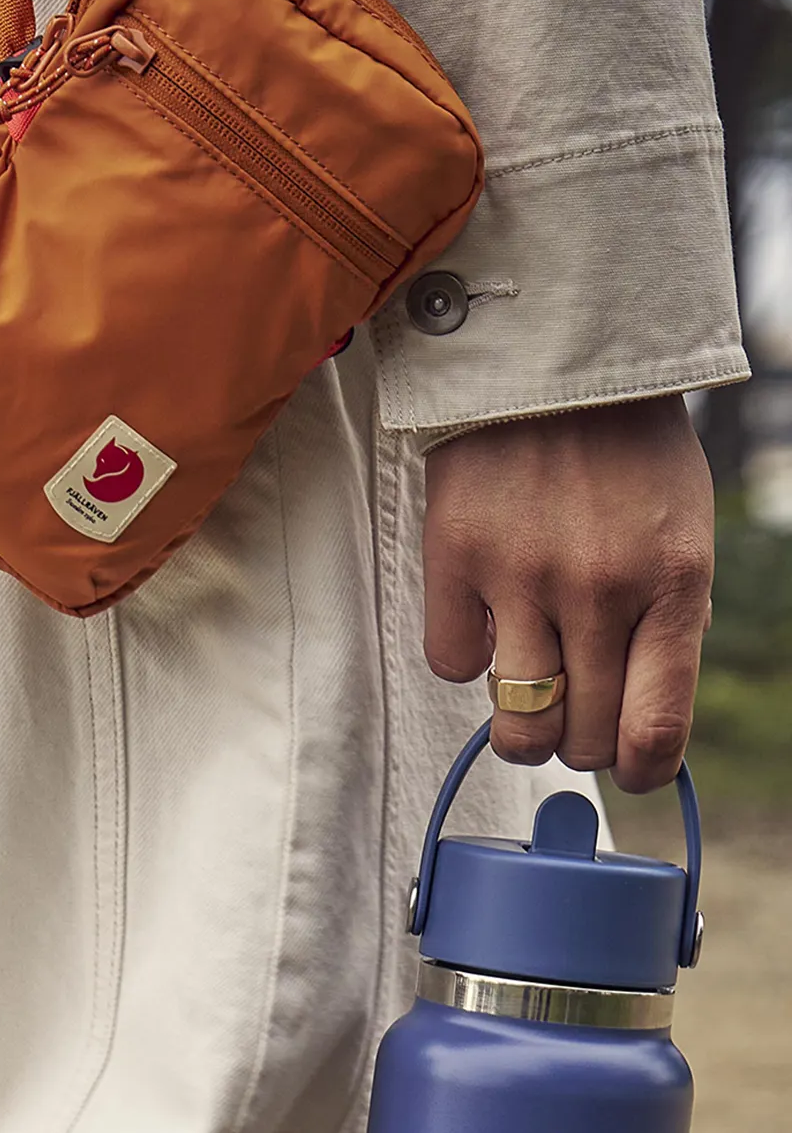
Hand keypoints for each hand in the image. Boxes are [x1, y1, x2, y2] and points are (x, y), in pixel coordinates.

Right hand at [422, 395, 713, 793]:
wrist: (551, 362)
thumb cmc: (626, 456)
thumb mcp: (681, 535)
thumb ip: (667, 626)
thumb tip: (639, 725)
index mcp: (673, 583)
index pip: (657, 729)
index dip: (643, 770)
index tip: (632, 768)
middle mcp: (600, 588)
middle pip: (583, 739)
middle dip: (580, 740)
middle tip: (575, 709)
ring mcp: (522, 578)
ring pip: (516, 723)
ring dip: (522, 724)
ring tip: (527, 687)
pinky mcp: (453, 562)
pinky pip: (453, 665)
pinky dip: (467, 656)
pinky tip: (486, 615)